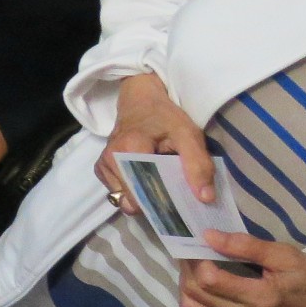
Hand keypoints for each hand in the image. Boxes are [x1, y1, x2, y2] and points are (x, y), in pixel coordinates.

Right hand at [97, 72, 213, 211]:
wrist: (139, 101)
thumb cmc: (165, 116)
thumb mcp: (189, 134)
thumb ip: (198, 165)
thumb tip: (205, 198)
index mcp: (129, 151)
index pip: (143, 195)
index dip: (162, 204)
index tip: (179, 204)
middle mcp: (109, 161)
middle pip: (133, 201)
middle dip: (153, 203)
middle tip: (170, 192)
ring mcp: (102, 166)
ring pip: (124, 200)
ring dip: (143, 197)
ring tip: (157, 180)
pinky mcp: (100, 169)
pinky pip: (117, 193)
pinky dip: (133, 191)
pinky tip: (143, 176)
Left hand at [180, 232, 305, 306]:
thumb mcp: (286, 255)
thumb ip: (246, 246)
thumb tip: (209, 236)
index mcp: (261, 299)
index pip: (209, 279)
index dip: (197, 258)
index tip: (199, 242)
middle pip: (197, 294)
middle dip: (188, 269)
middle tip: (194, 251)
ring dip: (188, 285)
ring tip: (197, 267)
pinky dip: (197, 300)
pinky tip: (206, 284)